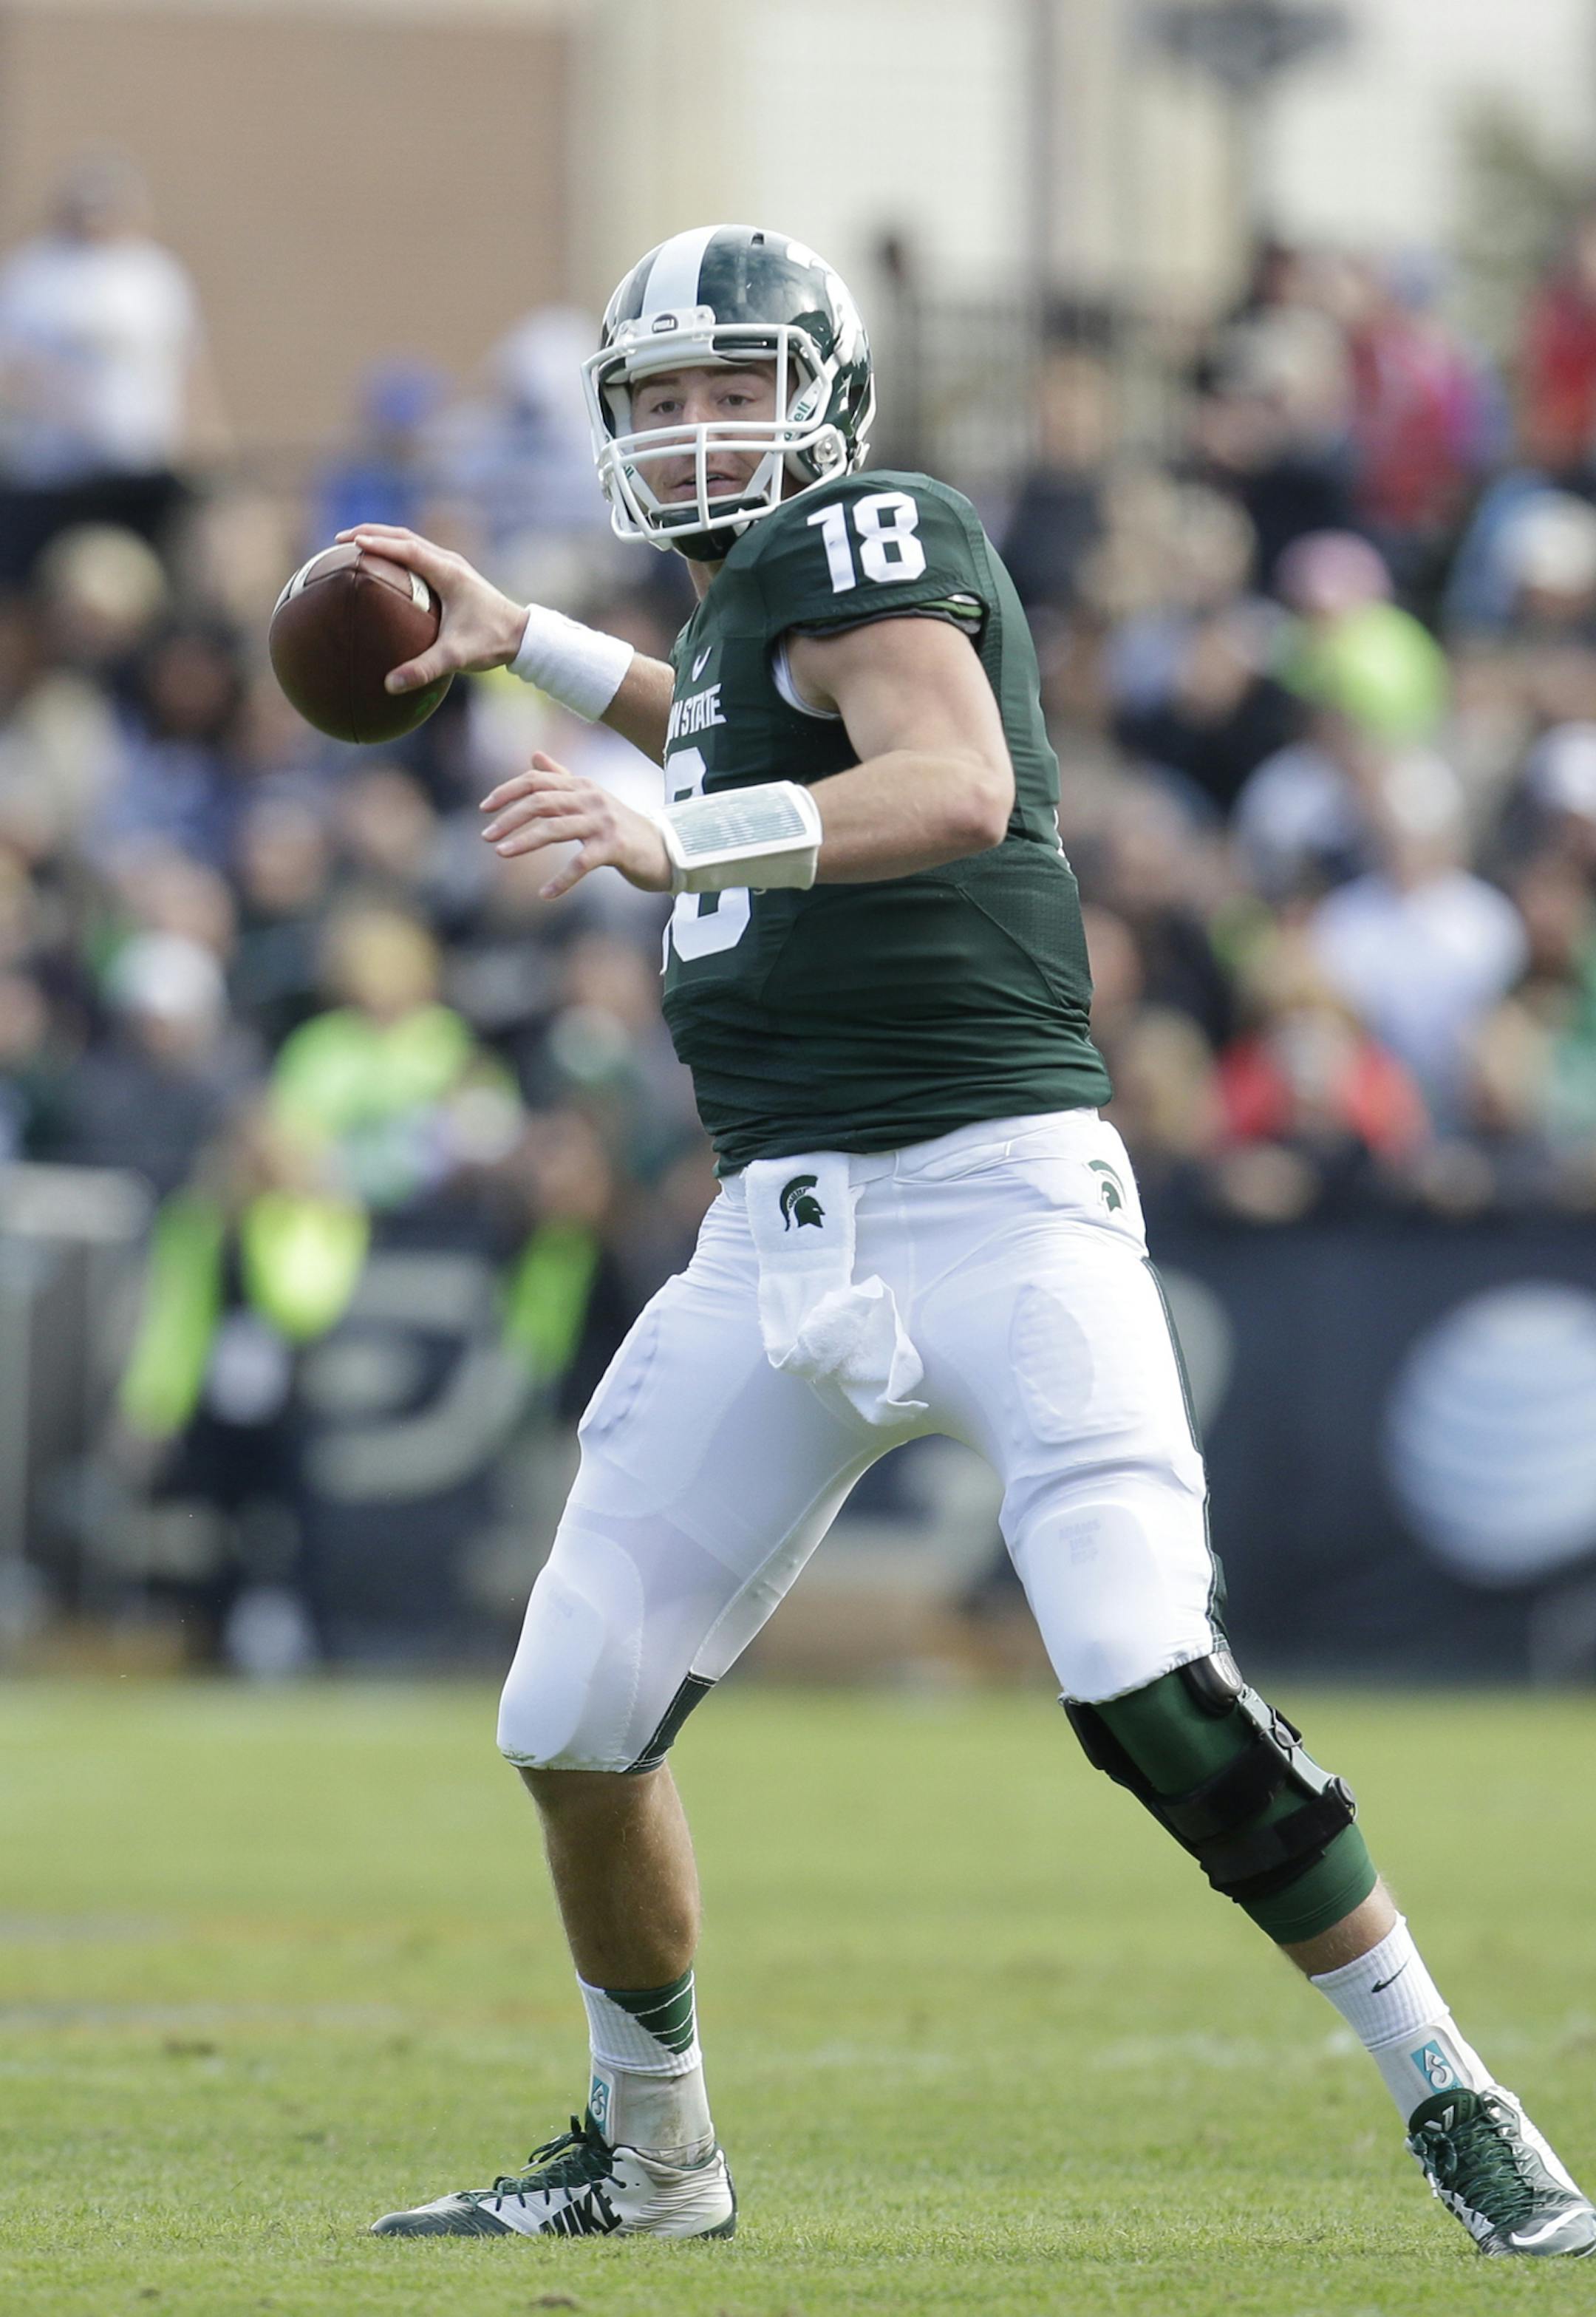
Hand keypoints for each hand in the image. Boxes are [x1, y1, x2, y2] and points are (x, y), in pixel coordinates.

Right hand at [336, 524, 528, 693]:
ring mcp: (451, 566)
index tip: (351, 543)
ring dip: (383, 539)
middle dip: (372, 534)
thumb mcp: (457, 657)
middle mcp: (449, 562)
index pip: (407, 549)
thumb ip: (424, 669)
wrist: (523, 637)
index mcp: (448, 573)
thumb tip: (390, 685)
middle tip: (340, 539)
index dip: (379, 543)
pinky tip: (383, 569)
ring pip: (411, 543)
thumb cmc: (492, 643)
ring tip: (354, 546)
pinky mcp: (453, 575)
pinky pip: (418, 556)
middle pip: (404, 537)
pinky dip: (396, 554)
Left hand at [482, 753, 672, 899]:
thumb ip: (562, 778)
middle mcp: (591, 798)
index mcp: (582, 786)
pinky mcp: (615, 848)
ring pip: (555, 829)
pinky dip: (561, 881)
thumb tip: (533, 755)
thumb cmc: (623, 827)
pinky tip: (545, 894)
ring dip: (524, 842)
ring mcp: (604, 822)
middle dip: (510, 818)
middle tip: (486, 836)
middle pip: (541, 801)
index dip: (507, 791)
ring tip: (501, 853)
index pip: (536, 781)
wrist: (665, 850)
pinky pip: (581, 864)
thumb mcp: (591, 799)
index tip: (484, 807)